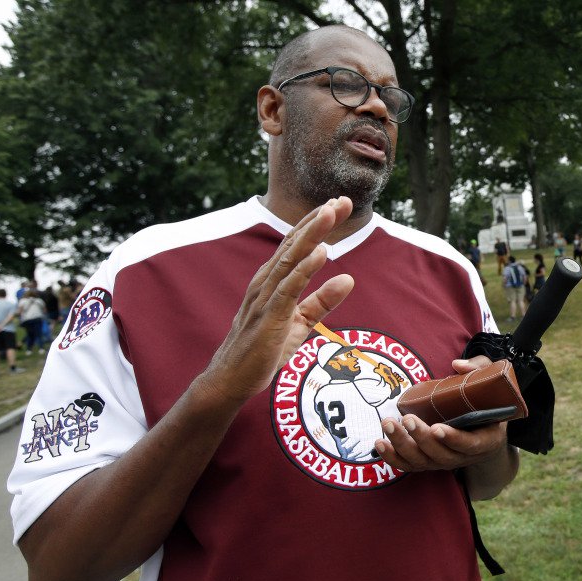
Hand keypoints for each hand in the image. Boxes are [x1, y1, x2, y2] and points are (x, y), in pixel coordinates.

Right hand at [199, 198, 355, 403]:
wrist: (232, 380)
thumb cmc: (262, 350)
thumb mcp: (300, 323)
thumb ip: (323, 301)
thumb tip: (349, 278)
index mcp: (272, 280)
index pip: (296, 245)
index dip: (316, 223)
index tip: (339, 204)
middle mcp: (266, 282)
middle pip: (295, 244)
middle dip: (319, 220)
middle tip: (342, 199)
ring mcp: (265, 298)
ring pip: (291, 259)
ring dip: (312, 234)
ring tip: (331, 212)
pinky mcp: (269, 317)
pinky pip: (289, 288)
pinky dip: (305, 269)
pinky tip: (321, 253)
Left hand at [375, 355, 508, 471]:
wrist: (484, 430)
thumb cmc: (486, 403)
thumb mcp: (489, 384)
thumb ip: (478, 371)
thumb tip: (457, 364)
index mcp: (485, 440)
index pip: (469, 445)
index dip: (453, 439)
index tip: (436, 427)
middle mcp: (464, 456)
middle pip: (441, 455)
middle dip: (421, 438)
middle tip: (407, 418)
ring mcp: (444, 462)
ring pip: (422, 460)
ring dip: (402, 445)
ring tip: (388, 423)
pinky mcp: (428, 462)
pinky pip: (409, 465)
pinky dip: (393, 457)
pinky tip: (379, 443)